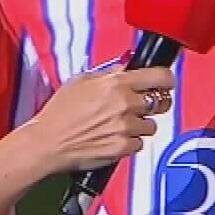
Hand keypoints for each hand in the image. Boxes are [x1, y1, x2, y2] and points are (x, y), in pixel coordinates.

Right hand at [25, 67, 174, 172]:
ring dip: (140, 125)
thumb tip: (127, 66)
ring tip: (119, 125)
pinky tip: (114, 138)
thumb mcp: (81, 81)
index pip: (159, 76)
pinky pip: (139, 143)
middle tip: (146, 104)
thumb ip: (109, 73)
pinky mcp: (123, 148)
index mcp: (115, 84)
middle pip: (161, 101)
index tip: (166, 82)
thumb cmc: (59, 112)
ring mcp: (125, 128)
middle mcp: (124, 104)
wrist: (48, 143)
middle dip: (156, 102)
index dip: (166, 79)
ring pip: (150, 125)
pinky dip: (130, 142)